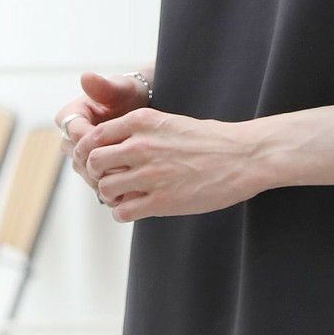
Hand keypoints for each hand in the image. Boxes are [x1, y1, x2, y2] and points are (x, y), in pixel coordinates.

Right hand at [55, 71, 150, 210]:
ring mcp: (81, 152)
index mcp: (71, 115)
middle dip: (97, 163)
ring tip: (126, 178)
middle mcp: (71, 136)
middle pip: (76, 155)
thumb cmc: (129, 93)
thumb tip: (86, 77)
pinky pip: (95, 179)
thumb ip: (104, 86)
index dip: (92, 141)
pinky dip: (108, 185)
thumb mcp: (121, 88)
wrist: (142, 108)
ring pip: (84, 171)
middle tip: (122, 167)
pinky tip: (126, 188)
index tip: (115, 144)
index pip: (74, 133)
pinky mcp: (93, 166)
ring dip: (102, 177)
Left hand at [71, 108, 261, 222]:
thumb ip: (140, 131)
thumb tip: (113, 145)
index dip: (89, 151)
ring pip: (104, 189)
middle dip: (96, 173)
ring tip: (124, 195)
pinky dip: (122, 213)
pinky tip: (135, 208)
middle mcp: (142, 145)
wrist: (244, 157)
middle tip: (109, 179)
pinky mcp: (161, 201)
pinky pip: (122, 212)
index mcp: (143, 121)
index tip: (95, 161)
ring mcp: (151, 174)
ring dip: (109, 195)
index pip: (95, 135)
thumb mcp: (171, 122)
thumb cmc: (211, 140)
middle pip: (95, 162)